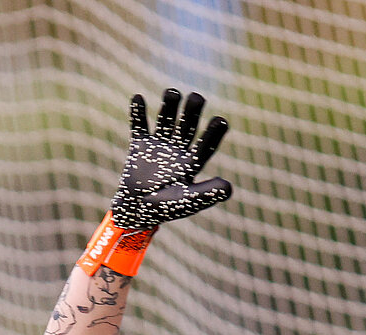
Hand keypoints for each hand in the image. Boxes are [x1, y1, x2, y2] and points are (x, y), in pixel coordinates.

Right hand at [110, 89, 231, 228]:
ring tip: (172, 92)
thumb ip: (207, 193)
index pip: (206, 145)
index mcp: (192, 163)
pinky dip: (138, 113)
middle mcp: (178, 150)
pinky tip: (138, 98)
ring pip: (166, 121)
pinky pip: (139, 126)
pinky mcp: (140, 145)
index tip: (221, 120)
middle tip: (197, 98)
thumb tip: (229, 187)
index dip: (213, 134)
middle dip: (192, 112)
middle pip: (187, 127)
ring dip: (169, 106)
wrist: (136, 210)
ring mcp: (159, 145)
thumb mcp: (187, 201)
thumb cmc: (164, 209)